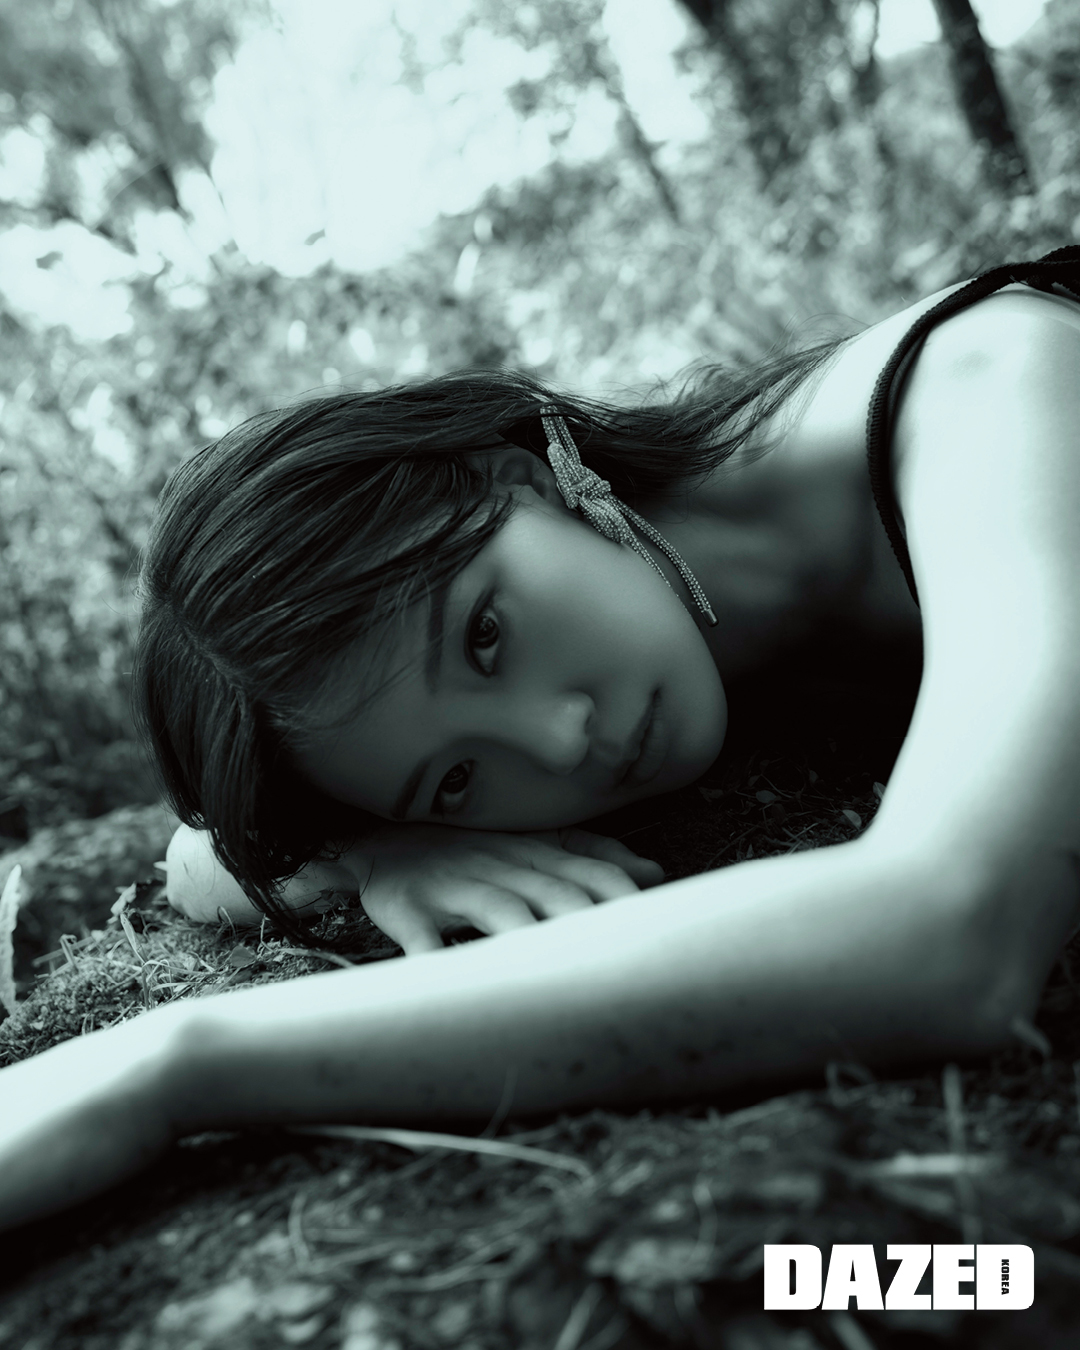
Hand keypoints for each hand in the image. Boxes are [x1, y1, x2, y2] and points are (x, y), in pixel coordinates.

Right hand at [341, 824, 663, 954]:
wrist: (382, 842)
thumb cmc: (471, 850)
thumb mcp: (534, 843)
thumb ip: (592, 856)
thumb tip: (654, 873)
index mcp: (534, 854)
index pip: (591, 872)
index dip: (623, 898)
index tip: (661, 929)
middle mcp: (501, 865)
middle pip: (555, 894)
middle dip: (589, 923)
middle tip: (620, 961)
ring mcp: (455, 884)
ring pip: (499, 909)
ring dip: (525, 935)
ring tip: (549, 973)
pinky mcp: (409, 906)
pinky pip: (422, 935)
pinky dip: (433, 959)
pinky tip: (446, 985)